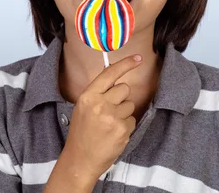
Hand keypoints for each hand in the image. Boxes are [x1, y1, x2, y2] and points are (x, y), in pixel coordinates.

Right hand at [62, 54, 142, 179]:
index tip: (138, 58)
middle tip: (109, 111)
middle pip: (124, 88)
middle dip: (121, 98)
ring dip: (123, 113)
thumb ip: (98, 94)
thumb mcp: (83, 108)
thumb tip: (116, 81)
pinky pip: (132, 120)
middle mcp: (100, 104)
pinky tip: (114, 134)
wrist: (80, 160)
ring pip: (130, 104)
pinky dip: (126, 126)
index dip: (125, 64)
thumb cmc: (82, 133)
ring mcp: (112, 117)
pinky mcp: (122, 129)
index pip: (109, 74)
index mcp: (88, 96)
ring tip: (109, 125)